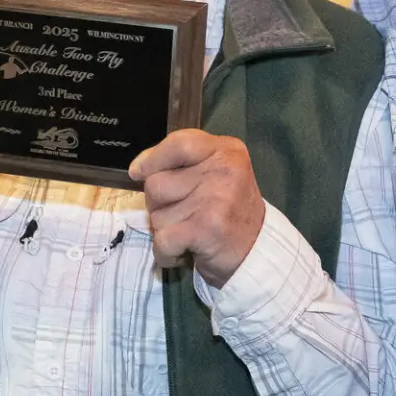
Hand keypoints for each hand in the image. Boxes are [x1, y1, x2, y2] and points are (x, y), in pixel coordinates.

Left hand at [129, 129, 265, 287]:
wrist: (257, 251)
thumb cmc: (228, 208)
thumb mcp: (215, 171)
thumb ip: (181, 161)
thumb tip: (138, 168)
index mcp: (226, 151)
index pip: (179, 143)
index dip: (152, 158)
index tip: (138, 172)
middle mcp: (223, 170)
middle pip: (156, 183)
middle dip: (158, 204)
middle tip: (181, 214)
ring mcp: (215, 200)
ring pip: (156, 215)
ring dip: (164, 230)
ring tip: (188, 232)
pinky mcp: (206, 230)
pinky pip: (162, 240)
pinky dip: (166, 253)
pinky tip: (183, 251)